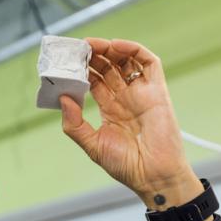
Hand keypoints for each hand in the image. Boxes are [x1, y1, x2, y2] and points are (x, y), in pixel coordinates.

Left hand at [60, 38, 203, 210]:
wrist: (153, 176)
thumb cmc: (127, 166)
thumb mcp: (92, 145)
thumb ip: (74, 124)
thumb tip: (63, 99)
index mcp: (110, 109)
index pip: (94, 80)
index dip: (81, 68)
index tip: (66, 60)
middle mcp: (125, 98)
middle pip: (108, 67)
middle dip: (93, 55)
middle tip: (77, 48)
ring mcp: (141, 93)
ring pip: (126, 61)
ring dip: (109, 49)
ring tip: (92, 44)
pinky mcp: (157, 91)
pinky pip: (149, 63)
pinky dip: (134, 50)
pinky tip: (115, 46)